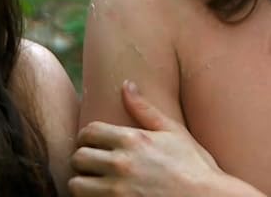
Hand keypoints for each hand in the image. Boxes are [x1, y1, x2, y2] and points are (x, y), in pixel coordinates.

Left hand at [68, 80, 223, 195]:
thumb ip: (144, 108)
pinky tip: (102, 196)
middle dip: (82, 160)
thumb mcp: (173, 131)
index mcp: (132, 140)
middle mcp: (121, 164)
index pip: (89, 132)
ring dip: (82, 183)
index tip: (91, 144)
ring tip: (93, 183)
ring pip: (76, 184)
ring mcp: (119, 190)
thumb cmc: (194, 165)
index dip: (86, 137)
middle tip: (91, 165)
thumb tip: (126, 84)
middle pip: (78, 157)